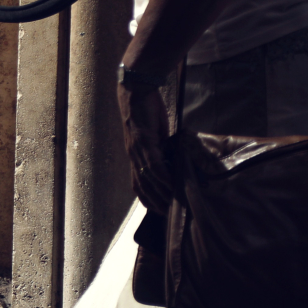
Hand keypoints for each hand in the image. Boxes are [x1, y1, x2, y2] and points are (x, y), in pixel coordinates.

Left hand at [119, 80, 176, 213]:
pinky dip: (162, 175)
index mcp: (135, 156)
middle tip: (166, 215)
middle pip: (142, 185)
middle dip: (154, 201)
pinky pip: (154, 163)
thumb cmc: (147, 112)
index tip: (158, 210)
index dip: (147, 198)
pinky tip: (171, 184)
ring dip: (160, 192)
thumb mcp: (156, 135)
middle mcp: (133, 156)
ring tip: (172, 204)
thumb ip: (162, 148)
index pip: (138, 183)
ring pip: (148, 177)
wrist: (137, 92)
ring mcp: (137, 149)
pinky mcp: (143, 140)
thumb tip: (174, 159)